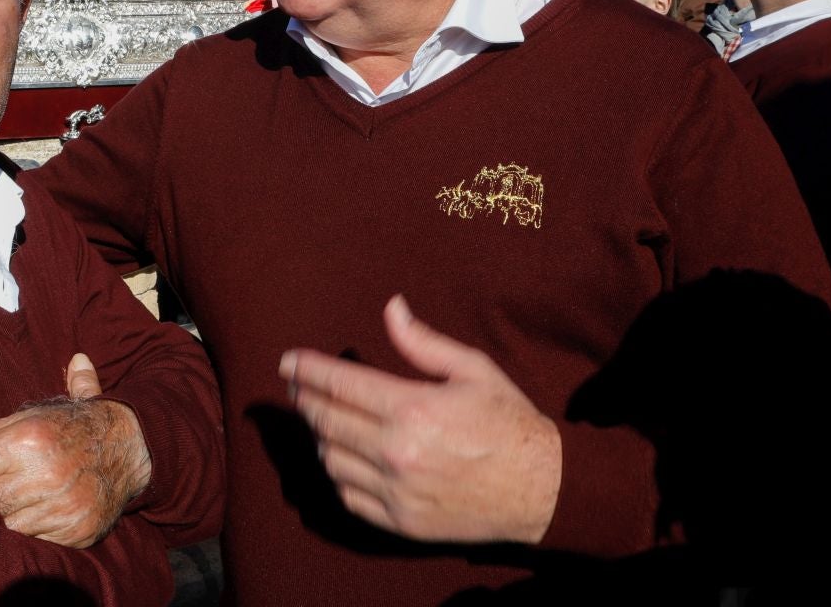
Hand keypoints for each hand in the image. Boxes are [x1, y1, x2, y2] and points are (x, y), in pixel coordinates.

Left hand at [0, 353, 150, 547]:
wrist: (130, 444)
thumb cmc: (66, 427)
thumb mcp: (24, 419)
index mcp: (27, 439)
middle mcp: (46, 473)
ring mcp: (63, 506)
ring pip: (7, 527)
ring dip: (4, 518)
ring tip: (11, 502)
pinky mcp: (77, 530)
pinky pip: (36, 541)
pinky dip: (31, 531)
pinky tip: (36, 514)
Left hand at [281, 295, 561, 544]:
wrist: (543, 490)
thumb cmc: (509, 423)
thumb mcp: (473, 369)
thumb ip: (423, 342)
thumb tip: (391, 307)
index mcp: (412, 408)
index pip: (340, 384)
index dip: (307, 370)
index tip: (287, 361)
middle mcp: (397, 452)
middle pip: (326, 421)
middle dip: (304, 399)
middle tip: (294, 386)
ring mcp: (396, 492)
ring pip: (332, 460)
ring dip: (320, 435)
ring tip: (320, 418)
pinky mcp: (401, 522)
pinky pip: (349, 495)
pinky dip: (338, 473)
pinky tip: (341, 456)